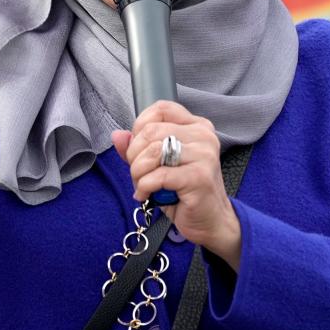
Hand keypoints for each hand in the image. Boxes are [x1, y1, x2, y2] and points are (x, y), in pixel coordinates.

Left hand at [111, 101, 241, 270]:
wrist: (211, 221)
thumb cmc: (185, 192)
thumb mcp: (159, 166)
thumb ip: (139, 148)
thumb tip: (118, 135)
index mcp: (197, 126)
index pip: (161, 109)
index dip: (140, 126)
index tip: (138, 149)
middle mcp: (203, 136)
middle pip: (152, 131)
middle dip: (135, 155)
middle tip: (138, 173)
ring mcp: (204, 155)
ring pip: (153, 151)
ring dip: (138, 172)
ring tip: (142, 184)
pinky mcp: (199, 177)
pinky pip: (159, 175)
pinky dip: (144, 186)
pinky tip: (146, 195)